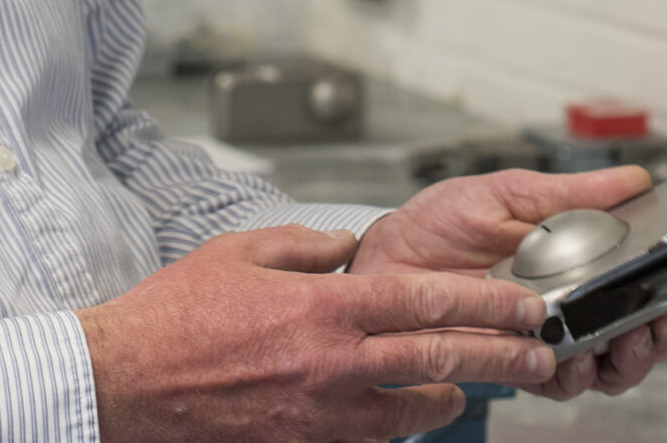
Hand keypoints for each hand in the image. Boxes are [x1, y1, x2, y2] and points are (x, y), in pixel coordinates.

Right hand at [78, 224, 558, 442]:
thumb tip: (346, 246)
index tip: (524, 303)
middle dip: (499, 354)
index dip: (485, 301)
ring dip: (453, 395)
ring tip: (477, 384)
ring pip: (413, 409)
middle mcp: (332, 362)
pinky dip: (398, 423)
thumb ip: (306, 245)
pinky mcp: (305, 442)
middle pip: (437, 359)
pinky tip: (412, 414)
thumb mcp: (242, 250)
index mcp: (322, 305)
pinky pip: (370, 436)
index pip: (424, 299)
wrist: (127, 382)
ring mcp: (322, 411)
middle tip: (539, 351)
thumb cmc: (175, 315)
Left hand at [349, 167, 666, 401]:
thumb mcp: (509, 193)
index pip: (638, 292)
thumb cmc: (441, 223)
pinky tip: (561, 354)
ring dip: (615, 361)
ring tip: (610, 340)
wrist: (386, 254)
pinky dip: (564, 372)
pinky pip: (549, 383)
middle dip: (654, 340)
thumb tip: (631, 180)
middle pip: (632, 342)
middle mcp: (564, 310)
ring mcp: (538, 341)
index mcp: (573, 265)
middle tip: (650, 325)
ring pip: (600, 371)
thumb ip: (571, 194)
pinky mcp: (509, 364)